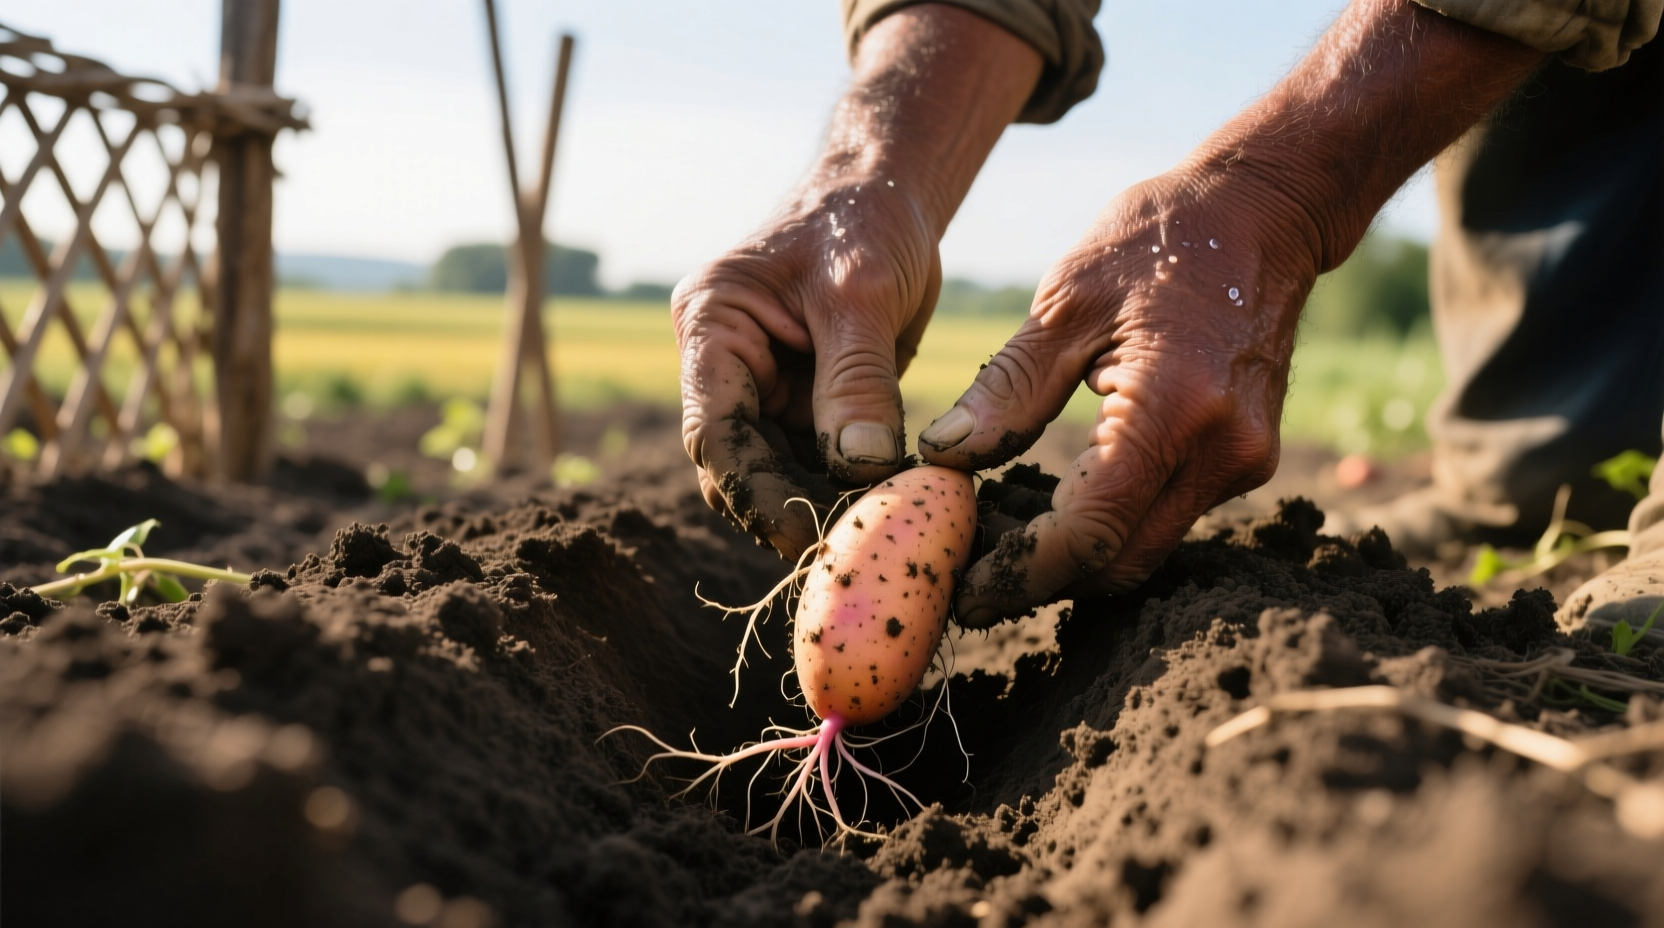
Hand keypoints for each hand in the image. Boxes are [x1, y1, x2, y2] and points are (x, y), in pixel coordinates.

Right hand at [673, 5, 1041, 559]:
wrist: (891, 198)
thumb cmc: (866, 223)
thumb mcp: (862, 292)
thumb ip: (856, 377)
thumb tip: (858, 466)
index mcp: (712, 326)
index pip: (713, 429)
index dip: (752, 489)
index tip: (804, 532)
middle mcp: (726, 367)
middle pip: (737, 465)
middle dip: (787, 509)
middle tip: (849, 551)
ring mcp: (764, 391)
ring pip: (776, 475)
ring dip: (819, 508)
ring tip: (874, 540)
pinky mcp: (805, 407)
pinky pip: (816, 465)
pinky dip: (846, 492)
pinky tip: (886, 515)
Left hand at [920, 170, 1315, 624]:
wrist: (1263, 213)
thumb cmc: (1156, 240)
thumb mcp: (1065, 302)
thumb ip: (1007, 390)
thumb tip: (943, 459)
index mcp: (1173, 406)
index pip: (1090, 531)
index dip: (1020, 572)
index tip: (964, 589)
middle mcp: (1222, 449)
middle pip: (1120, 562)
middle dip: (1042, 580)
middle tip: (968, 575)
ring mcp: (1244, 461)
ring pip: (1145, 549)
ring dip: (1074, 557)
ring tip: (997, 541)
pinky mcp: (1247, 460)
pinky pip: (1166, 518)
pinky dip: (1110, 526)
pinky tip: (1054, 507)